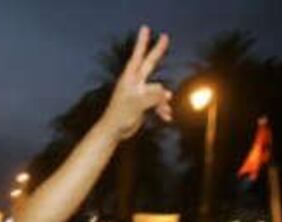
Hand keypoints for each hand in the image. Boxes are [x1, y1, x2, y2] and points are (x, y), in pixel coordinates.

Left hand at [101, 25, 171, 140]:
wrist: (114, 132)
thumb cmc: (120, 116)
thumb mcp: (138, 104)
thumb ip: (153, 96)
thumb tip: (167, 94)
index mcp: (130, 79)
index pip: (138, 57)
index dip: (142, 43)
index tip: (146, 29)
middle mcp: (135, 83)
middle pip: (149, 64)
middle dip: (157, 51)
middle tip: (165, 36)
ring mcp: (140, 93)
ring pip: (158, 90)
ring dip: (163, 101)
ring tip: (166, 112)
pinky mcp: (143, 104)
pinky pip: (158, 102)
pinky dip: (162, 109)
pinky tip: (166, 117)